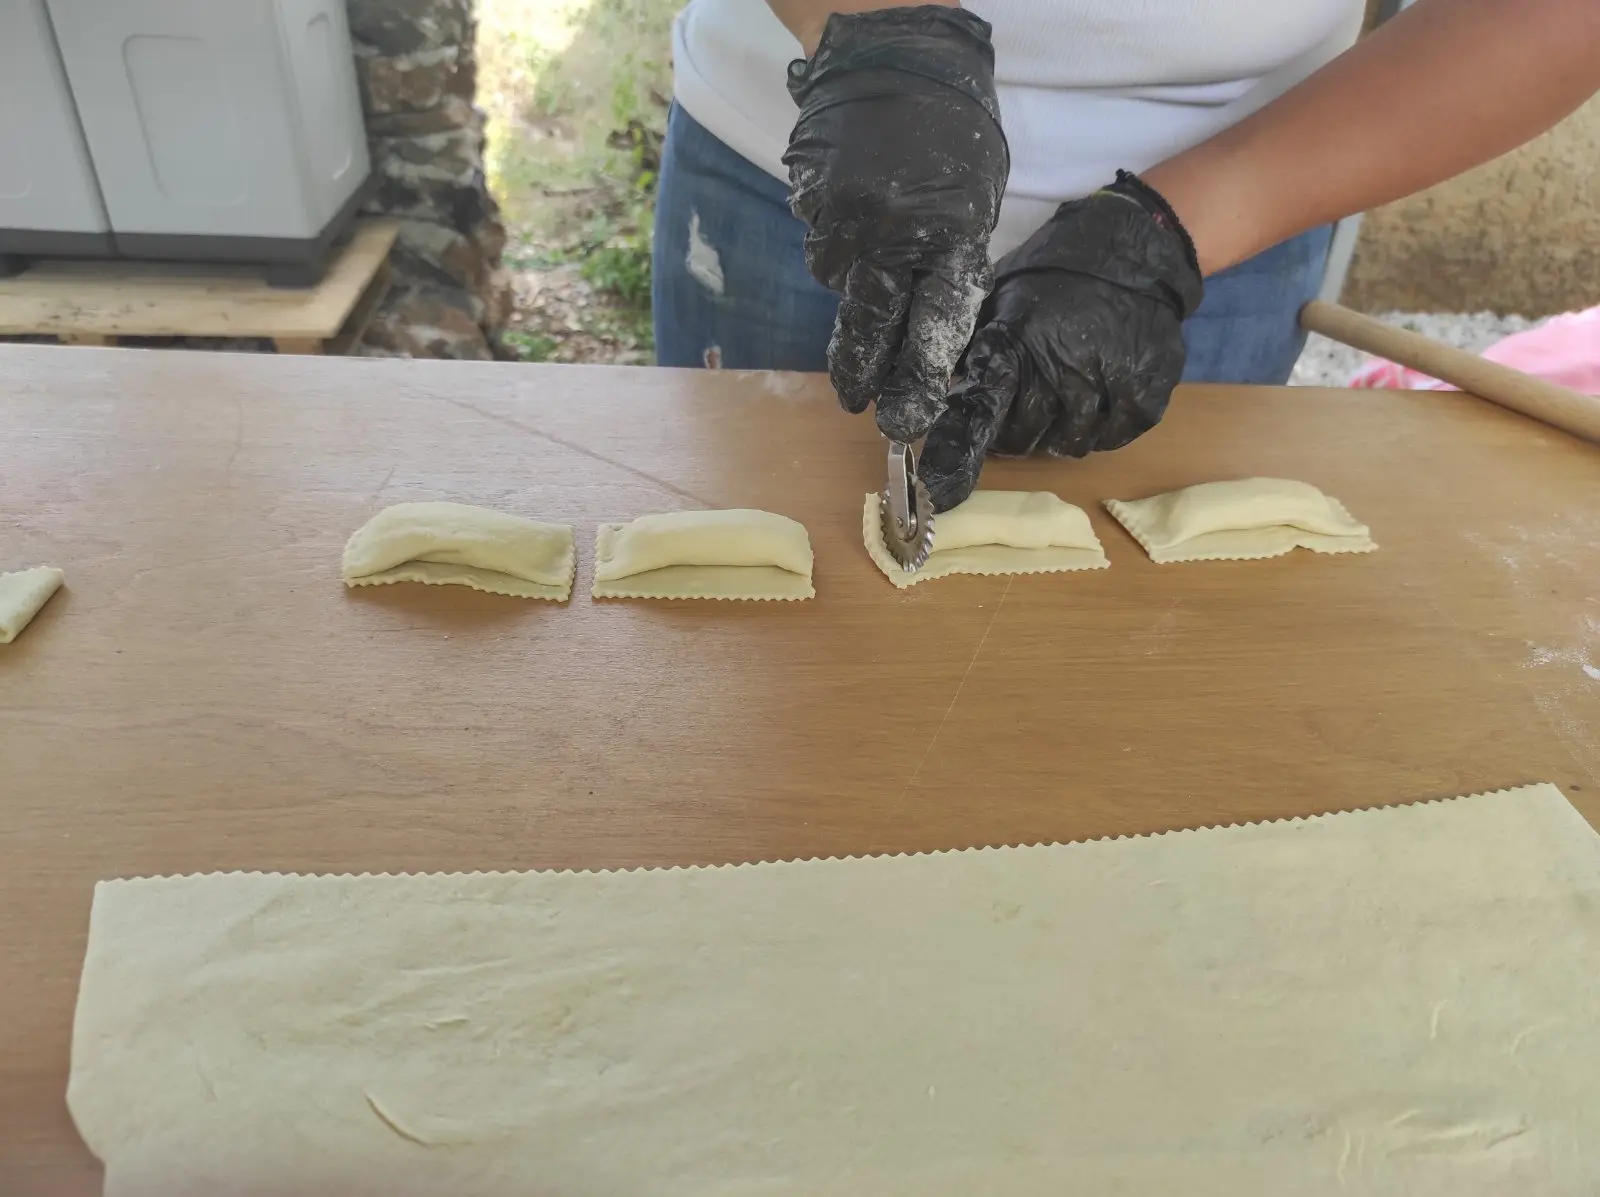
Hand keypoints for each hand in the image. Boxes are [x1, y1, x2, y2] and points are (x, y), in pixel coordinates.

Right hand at [783, 7, 1008, 442]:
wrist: (894, 54)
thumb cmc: (950, 131)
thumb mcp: (973, 201)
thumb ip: (952, 263)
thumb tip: (926, 329)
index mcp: (948, 236)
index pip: (933, 328)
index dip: (917, 379)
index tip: (906, 417)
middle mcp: (892, 237)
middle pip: (873, 328)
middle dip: (865, 372)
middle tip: (858, 401)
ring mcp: (844, 222)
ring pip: (845, 287)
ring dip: (859, 285)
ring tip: (876, 239)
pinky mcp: (810, 206)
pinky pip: (825, 249)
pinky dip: (841, 246)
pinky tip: (856, 212)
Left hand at [919, 172, 1204, 511]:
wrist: (1136, 247)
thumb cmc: (1057, 270)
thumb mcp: (1002, 296)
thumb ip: (977, 346)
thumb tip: (941, 389)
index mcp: (1016, 341)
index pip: (980, 410)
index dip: (958, 451)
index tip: (940, 486)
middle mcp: (1059, 367)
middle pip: (1023, 437)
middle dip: (1015, 434)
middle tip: (1022, 417)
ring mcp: (1105, 383)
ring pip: (1068, 443)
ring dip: (1058, 435)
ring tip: (1064, 405)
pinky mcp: (1145, 393)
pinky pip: (1112, 438)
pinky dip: (1101, 431)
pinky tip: (1099, 404)